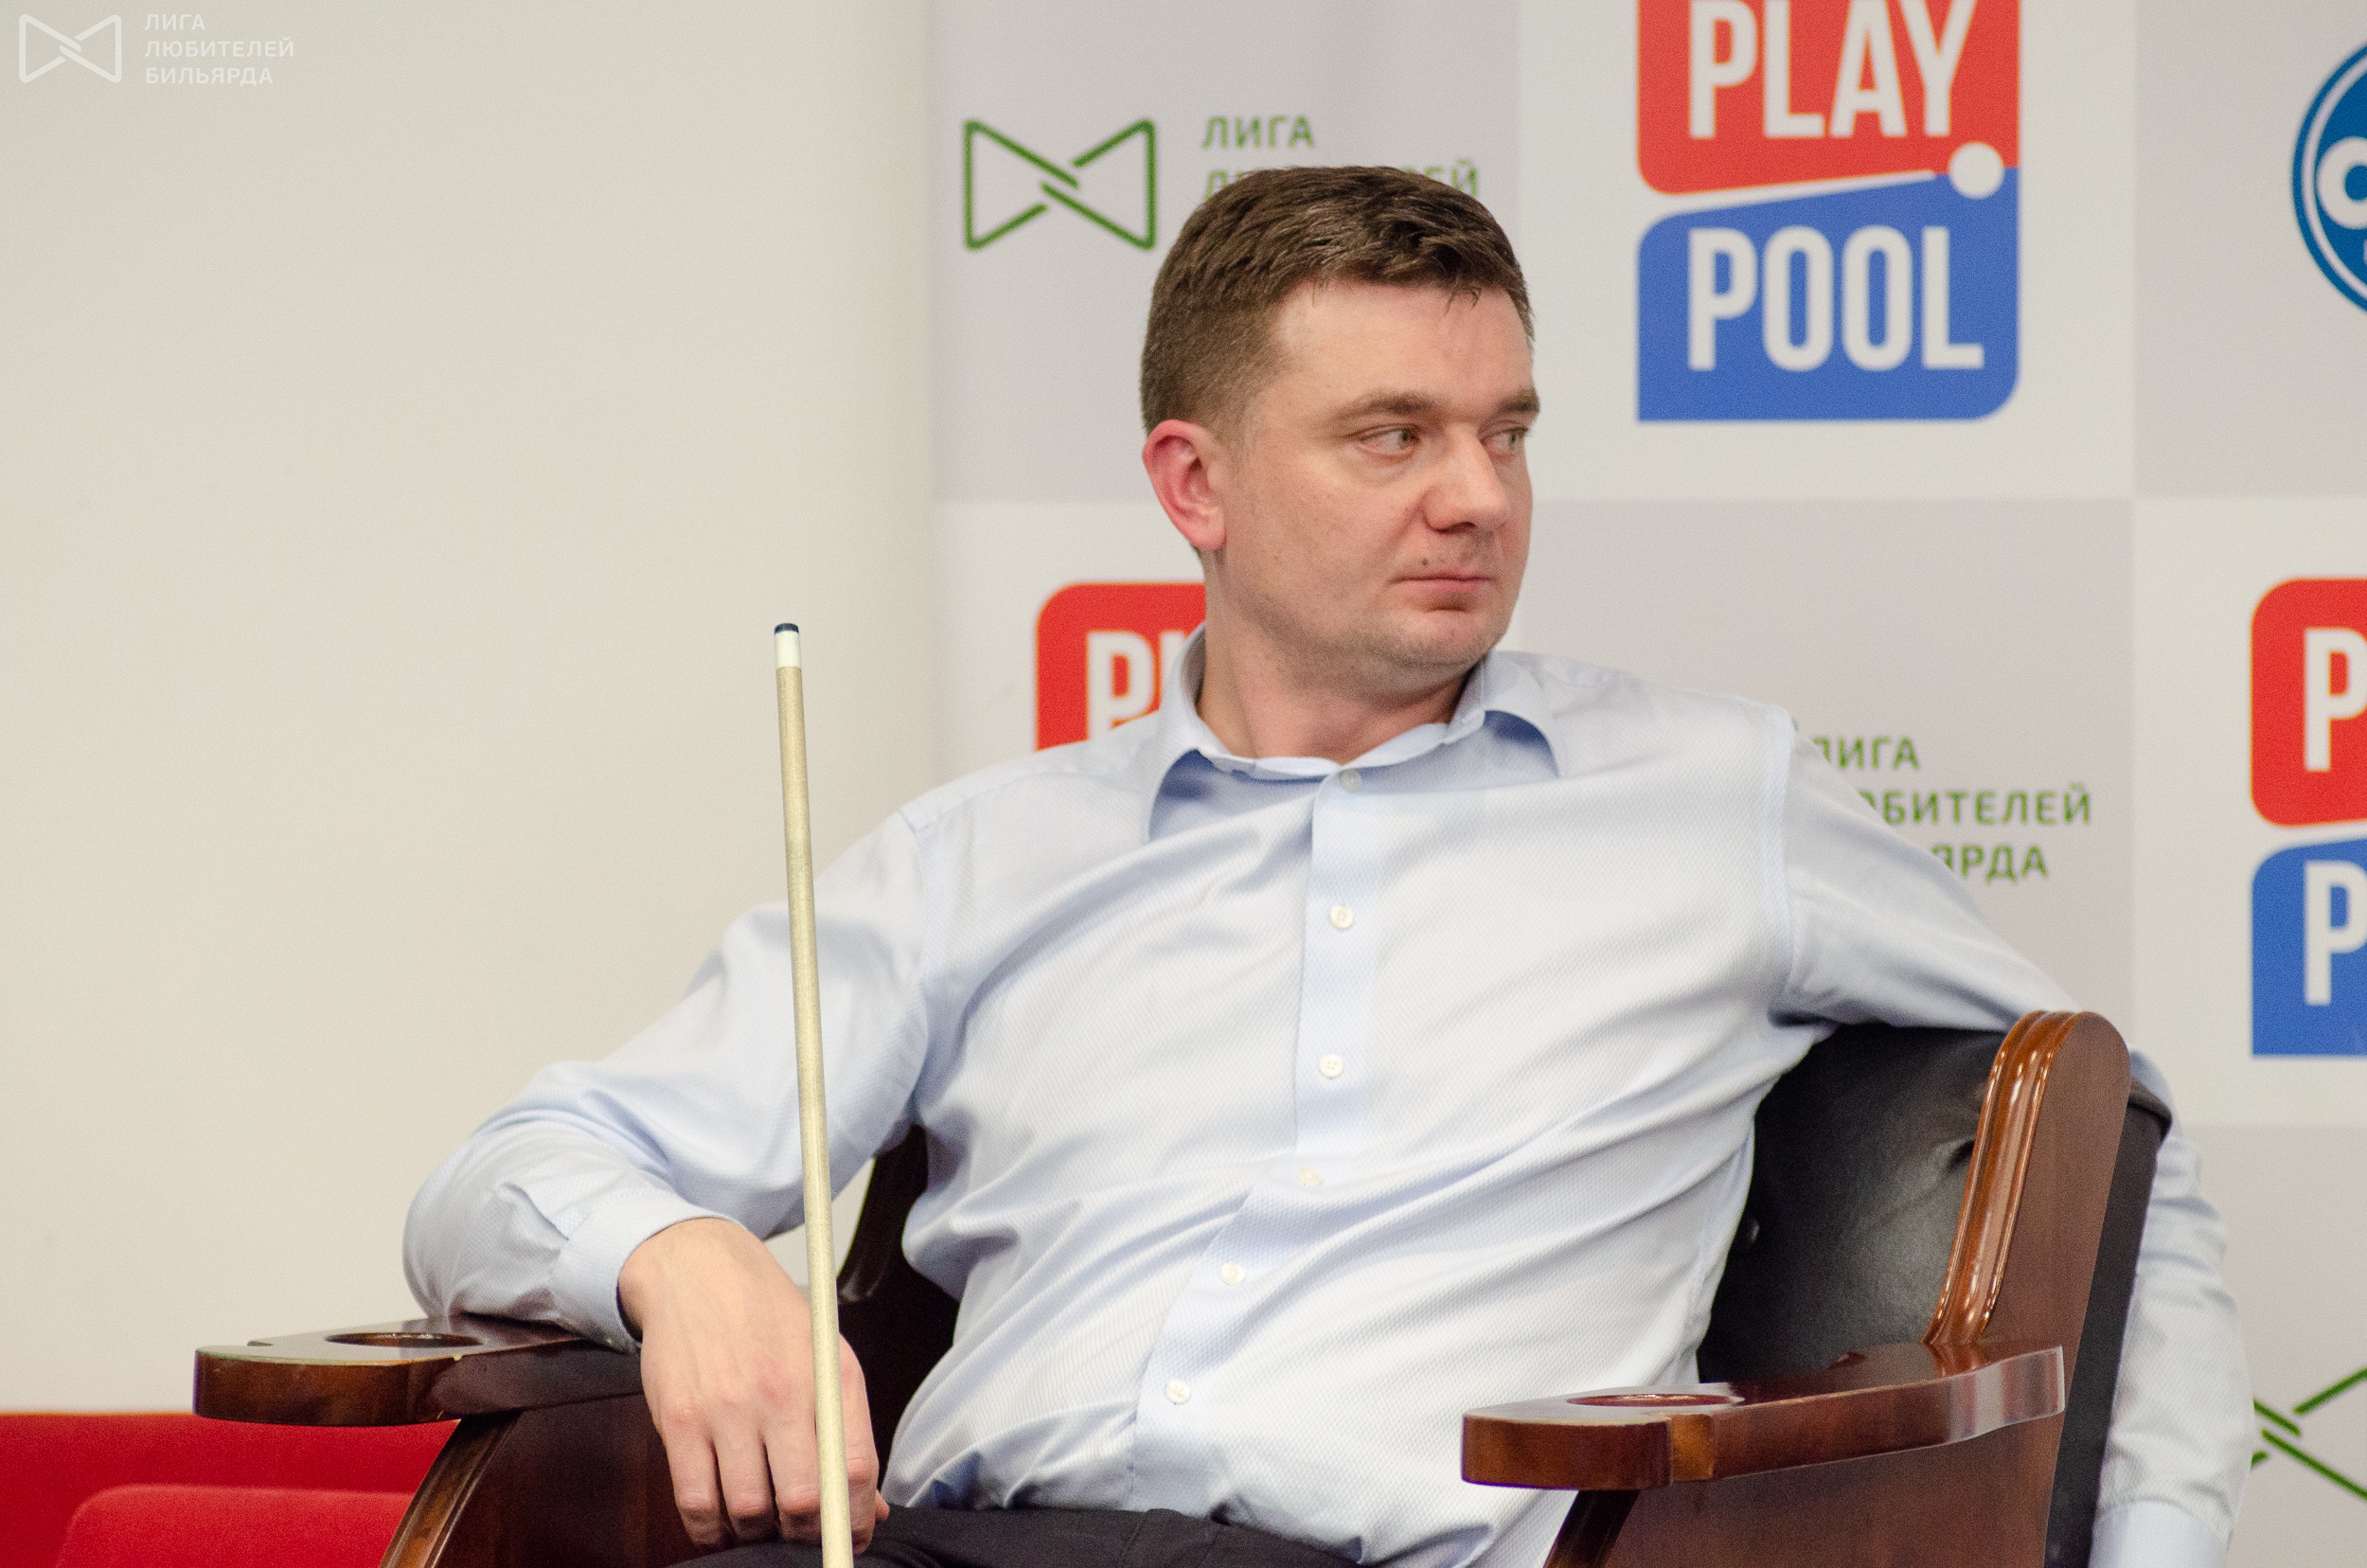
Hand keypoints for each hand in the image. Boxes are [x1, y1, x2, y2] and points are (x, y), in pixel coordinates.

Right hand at [618, 1217, 890, 1549]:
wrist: (698, 1271)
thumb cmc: (769, 1317)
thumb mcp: (826, 1356)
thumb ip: (849, 1434)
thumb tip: (872, 1508)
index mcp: (829, 1376)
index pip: (856, 1469)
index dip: (858, 1519)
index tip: (853, 1537)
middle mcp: (781, 1392)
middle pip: (803, 1501)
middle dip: (807, 1534)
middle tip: (803, 1534)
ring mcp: (727, 1408)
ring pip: (748, 1510)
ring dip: (758, 1533)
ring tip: (762, 1524)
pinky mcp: (680, 1421)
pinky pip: (696, 1503)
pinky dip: (712, 1530)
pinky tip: (723, 1524)